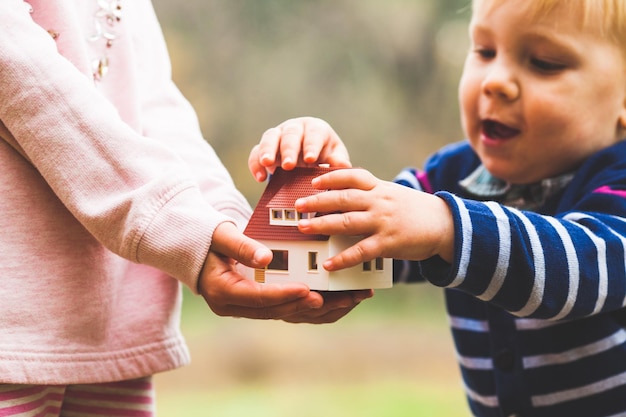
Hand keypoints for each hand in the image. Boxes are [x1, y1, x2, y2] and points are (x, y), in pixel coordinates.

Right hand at [199, 222, 372, 322]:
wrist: (197, 249)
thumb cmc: (208, 238)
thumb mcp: (221, 236)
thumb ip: (241, 246)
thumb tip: (266, 258)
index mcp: (224, 292)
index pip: (259, 298)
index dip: (284, 295)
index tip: (307, 290)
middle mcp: (237, 307)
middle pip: (279, 312)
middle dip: (313, 305)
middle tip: (342, 297)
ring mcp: (249, 309)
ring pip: (290, 315)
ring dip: (323, 309)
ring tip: (352, 298)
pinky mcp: (261, 306)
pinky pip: (291, 311)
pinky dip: (316, 307)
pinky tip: (341, 299)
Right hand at [249, 117, 350, 181]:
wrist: (310, 163)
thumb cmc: (326, 158)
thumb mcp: (335, 159)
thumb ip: (338, 162)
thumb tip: (343, 165)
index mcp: (316, 129)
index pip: (314, 133)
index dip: (311, 145)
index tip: (310, 159)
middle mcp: (296, 128)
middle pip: (290, 134)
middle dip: (289, 149)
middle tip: (289, 165)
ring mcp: (278, 136)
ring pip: (270, 137)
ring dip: (267, 150)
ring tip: (267, 164)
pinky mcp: (264, 148)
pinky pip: (256, 152)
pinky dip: (255, 163)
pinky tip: (260, 178)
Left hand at [295, 169, 454, 269]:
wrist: (445, 225)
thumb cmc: (413, 210)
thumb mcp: (392, 194)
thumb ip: (370, 193)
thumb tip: (340, 194)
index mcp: (379, 188)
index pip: (352, 177)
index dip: (331, 177)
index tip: (313, 180)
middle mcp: (379, 202)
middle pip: (343, 198)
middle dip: (318, 201)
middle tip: (297, 205)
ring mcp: (383, 222)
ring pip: (347, 222)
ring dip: (323, 225)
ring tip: (303, 228)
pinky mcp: (389, 243)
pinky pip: (361, 252)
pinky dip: (343, 258)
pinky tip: (329, 264)